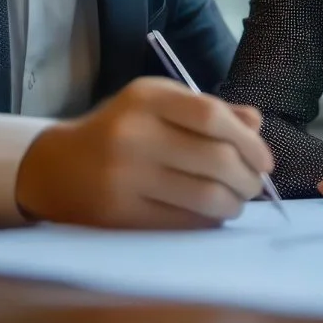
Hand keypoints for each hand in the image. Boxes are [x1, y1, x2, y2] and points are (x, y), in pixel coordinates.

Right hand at [14, 76, 273, 228]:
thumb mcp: (159, 105)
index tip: (265, 161)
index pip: (212, 116)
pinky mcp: (119, 215)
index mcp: (147, 98)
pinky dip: (208, 222)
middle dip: (248, 178)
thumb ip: (209, 111)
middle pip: (215, 159)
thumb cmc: (122, 130)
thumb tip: (256, 125)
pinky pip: (182, 223)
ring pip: (204, 196)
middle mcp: (133, 134)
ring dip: (233, 204)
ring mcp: (124, 177)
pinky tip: (210, 216)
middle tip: (254, 187)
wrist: (57, 167)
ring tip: (236, 202)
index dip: (249, 142)